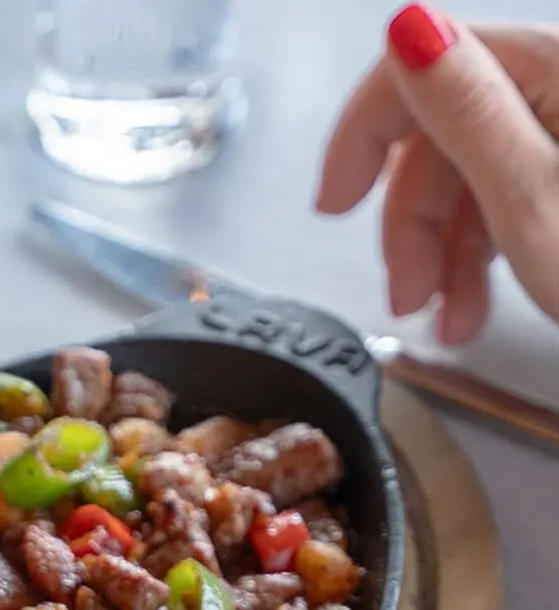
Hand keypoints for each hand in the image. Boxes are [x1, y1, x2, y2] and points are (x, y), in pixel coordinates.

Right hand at [318, 8, 558, 342]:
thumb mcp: (532, 201)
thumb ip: (465, 111)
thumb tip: (408, 29)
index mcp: (556, 68)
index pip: (424, 67)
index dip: (365, 135)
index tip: (334, 203)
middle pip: (444, 134)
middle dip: (413, 220)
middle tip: (404, 294)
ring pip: (471, 175)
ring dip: (442, 253)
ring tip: (447, 320)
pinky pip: (507, 199)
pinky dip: (479, 255)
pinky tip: (475, 305)